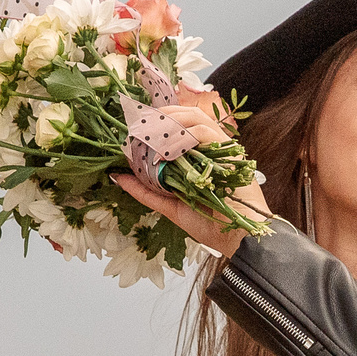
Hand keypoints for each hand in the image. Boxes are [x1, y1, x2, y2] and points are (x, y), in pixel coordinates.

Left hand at [110, 107, 271, 257]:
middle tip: (138, 124)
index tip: (136, 125)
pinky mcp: (229, 153)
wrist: (237, 240)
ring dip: (168, 121)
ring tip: (147, 131)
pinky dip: (181, 135)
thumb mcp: (169, 206)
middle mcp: (213, 149)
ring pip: (195, 118)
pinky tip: (163, 146)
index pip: (181, 125)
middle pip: (188, 115)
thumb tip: (118, 176)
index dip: (159, 120)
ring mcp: (222, 149)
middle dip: (161, 115)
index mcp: (201, 157)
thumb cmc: (211, 225)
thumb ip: (145, 191)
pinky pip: (203, 133)